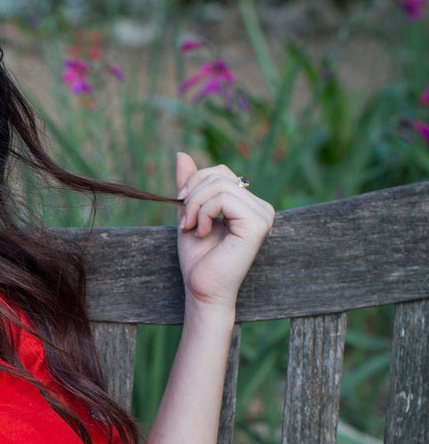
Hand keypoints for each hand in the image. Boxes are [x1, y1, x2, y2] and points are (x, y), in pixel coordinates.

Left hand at [175, 152, 274, 311]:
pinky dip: (204, 212)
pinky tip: (203, 232)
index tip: (180, 204)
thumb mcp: (189, 214)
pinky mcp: (257, 224)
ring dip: (195, 205)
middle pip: (220, 174)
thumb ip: (189, 186)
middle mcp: (262, 208)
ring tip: (192, 227)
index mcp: (249, 205)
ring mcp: (263, 215)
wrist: (202, 290)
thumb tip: (181, 152)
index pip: (221, 172)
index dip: (195, 182)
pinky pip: (225, 198)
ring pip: (220, 184)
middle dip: (193, 193)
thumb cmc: (198, 260)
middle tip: (184, 220)